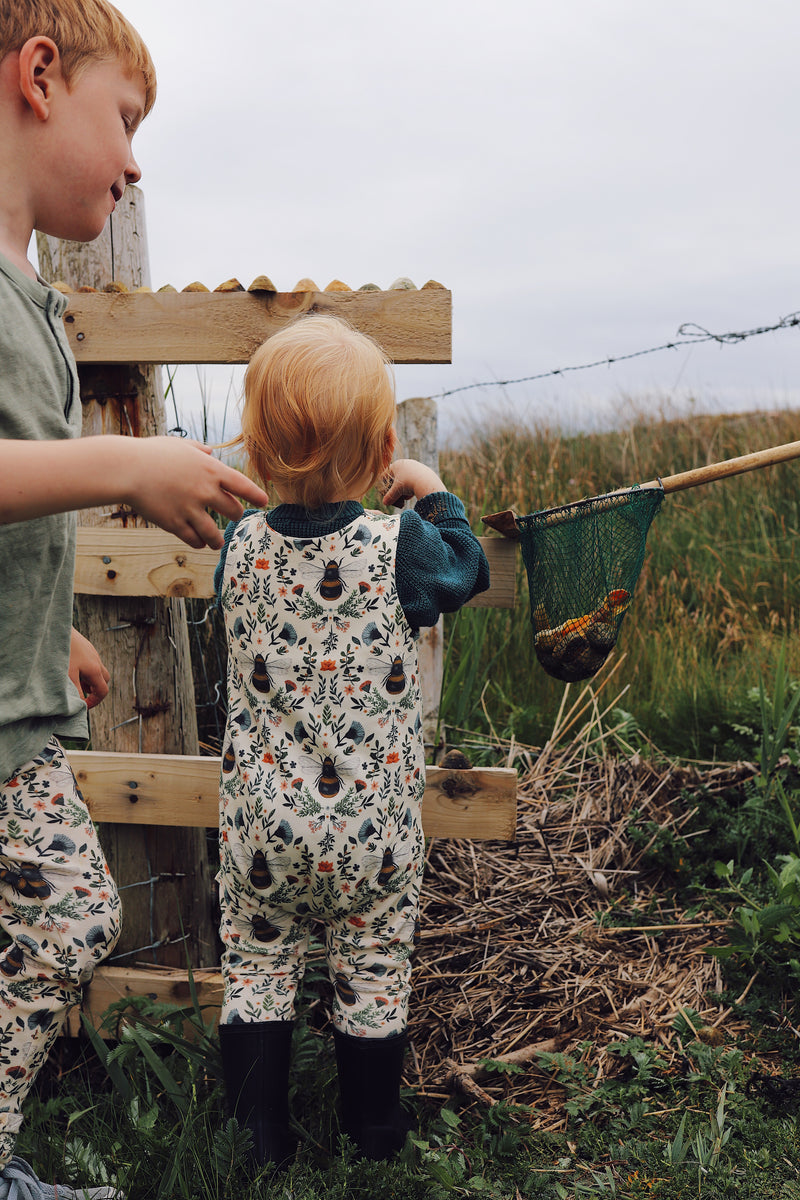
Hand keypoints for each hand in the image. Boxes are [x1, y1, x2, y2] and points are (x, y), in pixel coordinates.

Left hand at [68, 629, 109, 709]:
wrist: (57, 627)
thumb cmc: (62, 651)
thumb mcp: (67, 676)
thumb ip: (75, 691)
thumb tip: (79, 705)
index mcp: (94, 670)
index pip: (102, 691)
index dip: (94, 702)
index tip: (83, 706)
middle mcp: (96, 661)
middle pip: (104, 680)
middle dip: (95, 690)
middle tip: (82, 694)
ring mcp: (92, 652)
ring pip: (97, 670)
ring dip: (90, 679)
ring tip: (75, 682)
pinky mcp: (85, 646)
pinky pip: (91, 661)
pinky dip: (85, 669)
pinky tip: (71, 668)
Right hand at [123, 438, 268, 549]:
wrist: (126, 469)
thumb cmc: (152, 454)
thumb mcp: (180, 446)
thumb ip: (199, 450)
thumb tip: (210, 452)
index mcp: (211, 470)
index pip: (243, 486)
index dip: (256, 495)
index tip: (264, 502)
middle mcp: (205, 491)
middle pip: (233, 511)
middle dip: (235, 515)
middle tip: (233, 516)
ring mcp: (191, 509)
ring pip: (215, 533)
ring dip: (218, 539)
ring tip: (218, 542)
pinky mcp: (175, 523)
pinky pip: (194, 539)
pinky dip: (199, 542)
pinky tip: (200, 542)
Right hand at [381, 459, 446, 506]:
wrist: (428, 482)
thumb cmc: (409, 484)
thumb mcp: (397, 491)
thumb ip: (390, 497)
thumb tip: (385, 503)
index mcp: (397, 465)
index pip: (385, 477)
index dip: (385, 488)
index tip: (387, 497)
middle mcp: (406, 463)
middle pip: (396, 481)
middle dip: (396, 493)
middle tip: (398, 502)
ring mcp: (415, 467)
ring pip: (405, 482)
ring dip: (403, 492)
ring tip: (406, 499)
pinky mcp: (423, 472)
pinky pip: (413, 481)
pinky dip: (411, 489)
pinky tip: (412, 495)